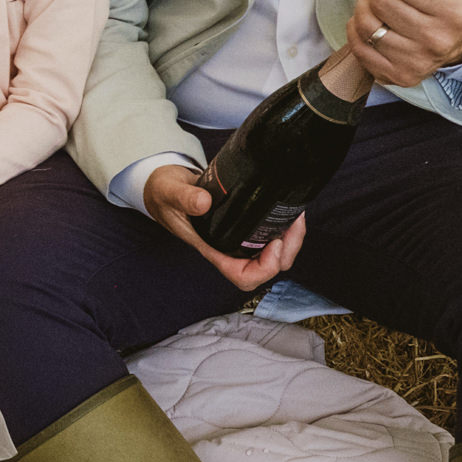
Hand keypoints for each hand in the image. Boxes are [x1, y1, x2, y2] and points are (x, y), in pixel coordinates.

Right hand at [144, 164, 308, 289]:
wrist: (165, 185)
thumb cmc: (164, 194)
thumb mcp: (169, 193)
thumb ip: (184, 198)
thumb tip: (204, 203)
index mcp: (212, 248)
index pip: (243, 276)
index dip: (264, 268)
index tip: (272, 243)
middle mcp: (229, 248)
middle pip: (267, 268)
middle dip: (287, 251)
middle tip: (293, 224)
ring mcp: (238, 237)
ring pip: (274, 253)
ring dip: (291, 240)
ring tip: (296, 216)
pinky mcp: (245, 223)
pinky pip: (271, 235)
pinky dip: (285, 226)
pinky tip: (288, 209)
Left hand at [346, 0, 461, 87]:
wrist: (459, 37)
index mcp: (452, 9)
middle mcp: (437, 39)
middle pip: (381, 2)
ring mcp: (418, 61)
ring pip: (367, 25)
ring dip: (365, 8)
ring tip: (380, 7)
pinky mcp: (399, 76)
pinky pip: (359, 49)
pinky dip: (357, 31)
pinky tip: (373, 24)